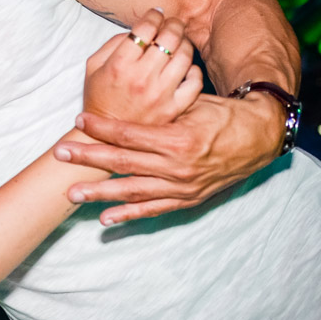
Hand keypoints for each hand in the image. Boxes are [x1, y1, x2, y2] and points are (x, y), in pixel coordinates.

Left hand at [56, 90, 284, 224]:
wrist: (260, 139)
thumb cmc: (224, 115)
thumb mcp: (193, 104)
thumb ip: (161, 109)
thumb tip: (126, 100)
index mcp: (177, 139)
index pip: (129, 134)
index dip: (102, 127)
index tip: (79, 120)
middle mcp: (177, 167)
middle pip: (123, 162)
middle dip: (88, 158)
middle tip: (60, 155)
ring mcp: (181, 187)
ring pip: (132, 191)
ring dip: (100, 193)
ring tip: (72, 193)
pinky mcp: (187, 200)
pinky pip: (153, 210)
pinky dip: (128, 216)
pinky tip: (104, 219)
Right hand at [81, 8, 201, 124]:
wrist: (104, 137)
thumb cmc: (99, 97)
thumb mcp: (93, 66)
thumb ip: (114, 43)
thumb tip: (140, 28)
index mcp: (119, 65)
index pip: (145, 28)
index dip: (153, 15)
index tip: (155, 15)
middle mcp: (142, 78)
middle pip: (169, 37)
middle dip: (172, 24)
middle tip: (171, 24)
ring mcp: (160, 94)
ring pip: (185, 55)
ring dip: (183, 43)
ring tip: (178, 43)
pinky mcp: (173, 108)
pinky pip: (195, 81)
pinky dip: (193, 69)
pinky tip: (184, 68)